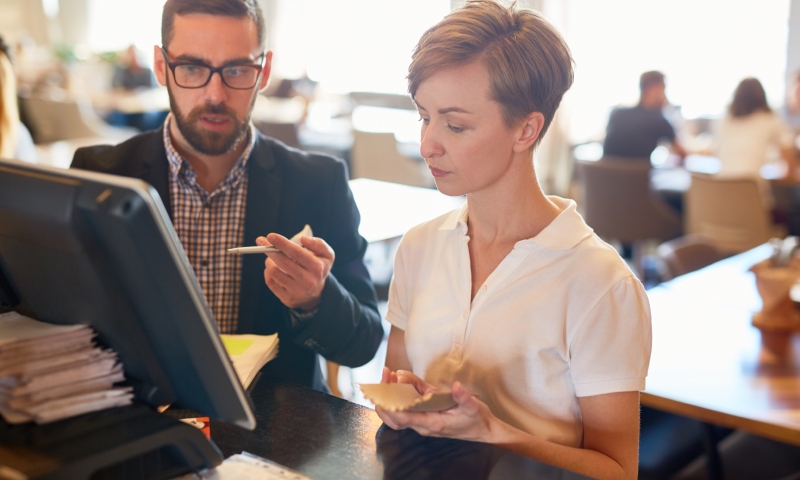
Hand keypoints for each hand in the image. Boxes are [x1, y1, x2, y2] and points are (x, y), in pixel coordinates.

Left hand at [256, 233, 333, 310]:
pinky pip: (270, 281)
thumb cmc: (318, 268)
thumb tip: (303, 239)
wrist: (318, 294)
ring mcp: (297, 291)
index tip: (270, 236)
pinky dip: (268, 272)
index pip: (297, 253)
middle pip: (283, 262)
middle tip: (260, 240)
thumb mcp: (326, 255)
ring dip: (269, 261)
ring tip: (273, 258)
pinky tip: (274, 269)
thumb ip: (318, 243)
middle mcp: (308, 281)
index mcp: (317, 268)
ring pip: (274, 272)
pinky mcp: (287, 298)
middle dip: (270, 249)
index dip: (282, 243)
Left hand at [375, 369, 498, 442]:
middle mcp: (423, 425)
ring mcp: (422, 422)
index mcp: (432, 423)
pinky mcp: (424, 417)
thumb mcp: (473, 407)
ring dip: (389, 396)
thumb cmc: (477, 420)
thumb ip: (463, 398)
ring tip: (390, 375)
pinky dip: (398, 397)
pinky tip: (400, 381)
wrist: (484, 431)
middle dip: (384, 398)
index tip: (387, 386)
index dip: (390, 404)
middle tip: (385, 375)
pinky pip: (405, 410)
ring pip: (396, 414)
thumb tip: (456, 387)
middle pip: (394, 417)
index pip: (403, 418)